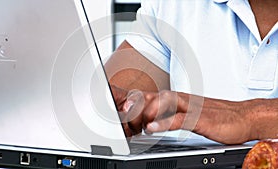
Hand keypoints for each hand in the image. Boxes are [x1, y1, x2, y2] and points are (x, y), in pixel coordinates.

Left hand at [112, 85, 256, 143]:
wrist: (242, 116)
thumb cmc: (214, 116)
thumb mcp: (187, 114)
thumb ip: (170, 115)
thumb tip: (152, 120)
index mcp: (177, 99)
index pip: (152, 96)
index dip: (136, 100)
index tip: (121, 106)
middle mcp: (182, 100)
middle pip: (154, 96)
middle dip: (136, 101)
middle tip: (121, 109)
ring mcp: (191, 107)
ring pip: (165, 102)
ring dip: (148, 109)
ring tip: (134, 117)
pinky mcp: (201, 118)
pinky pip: (180, 119)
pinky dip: (165, 122)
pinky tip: (153, 128)